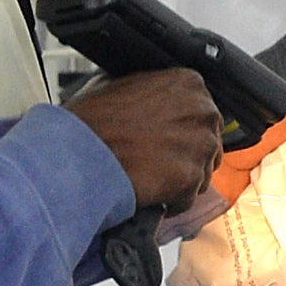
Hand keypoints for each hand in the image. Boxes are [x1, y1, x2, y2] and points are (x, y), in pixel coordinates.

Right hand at [64, 68, 222, 217]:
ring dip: (180, 181)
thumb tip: (163, 101)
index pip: (204, 115)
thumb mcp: (124, 84)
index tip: (169, 142)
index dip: (186, 133)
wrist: (77, 152)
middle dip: (187, 158)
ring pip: (201, 173)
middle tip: (159, 164)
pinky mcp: (190, 178)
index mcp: (190, 84)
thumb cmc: (91, 120)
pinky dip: (170, 202)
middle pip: (208, 145)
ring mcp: (199, 146)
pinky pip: (188, 198)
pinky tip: (148, 192)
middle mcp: (203, 112)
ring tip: (149, 178)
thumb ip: (156, 91)